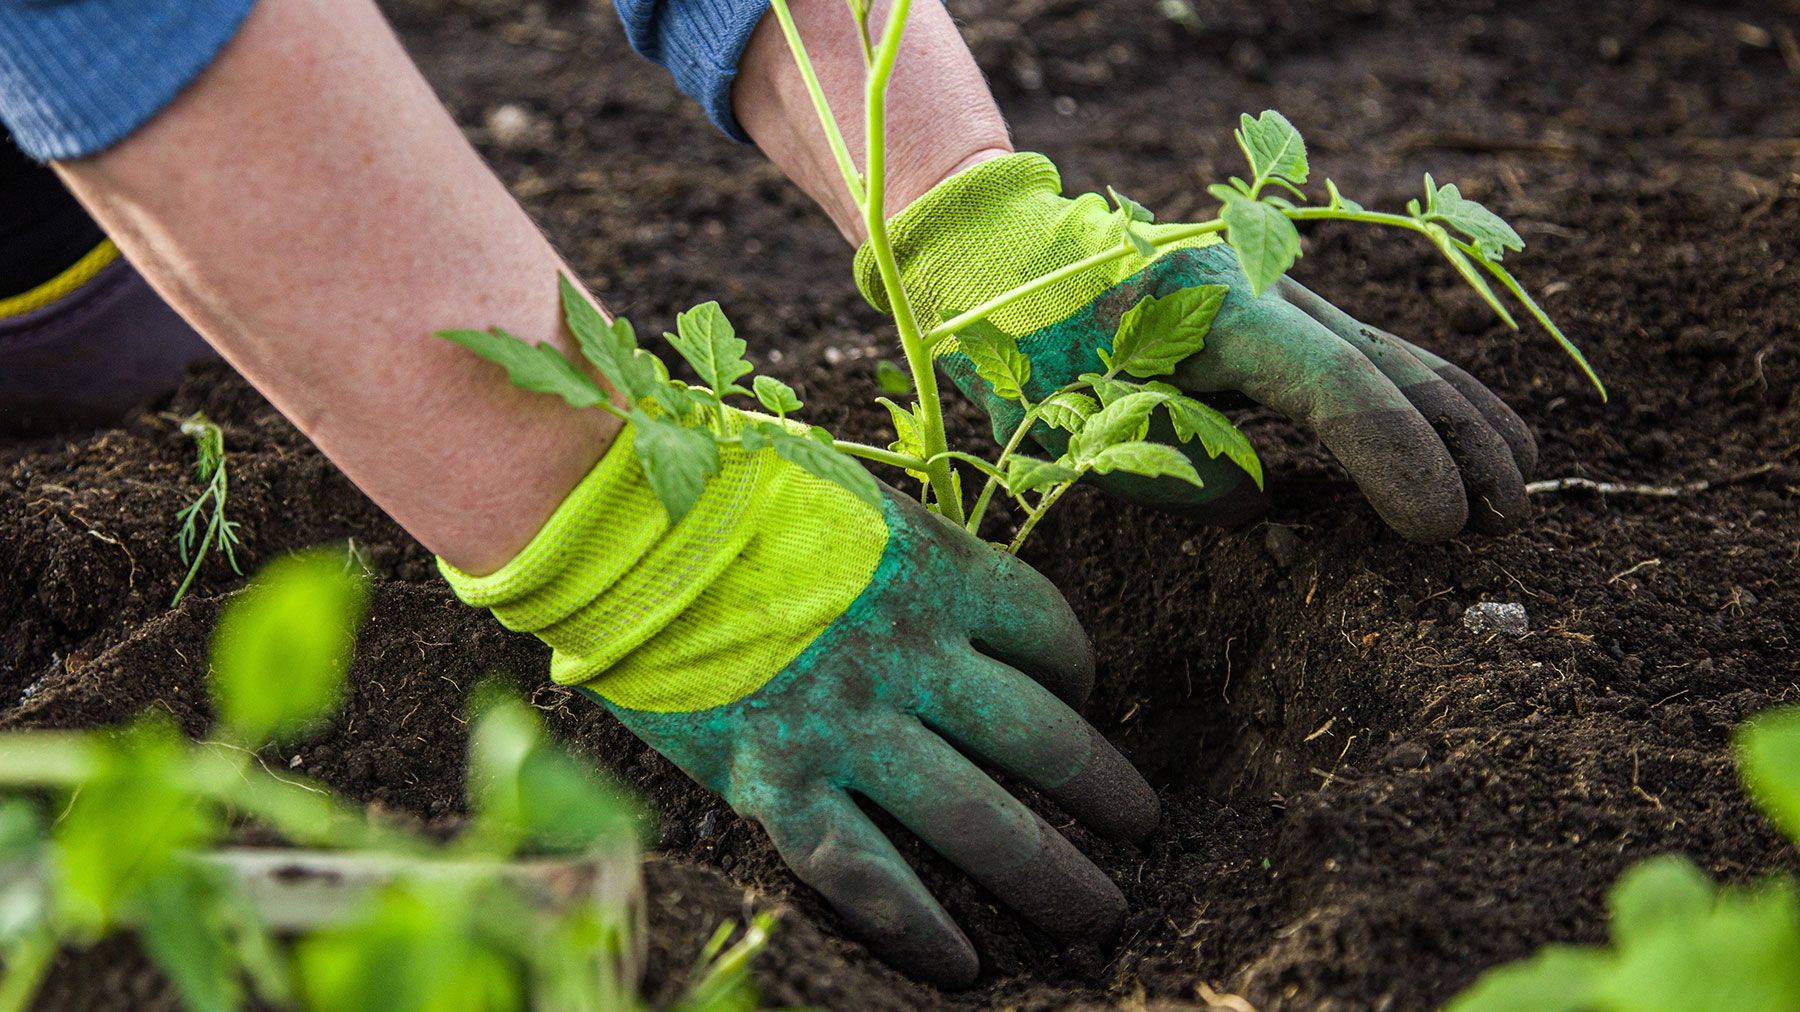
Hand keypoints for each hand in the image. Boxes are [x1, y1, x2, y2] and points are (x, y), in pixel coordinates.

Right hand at [442, 419, 1156, 987]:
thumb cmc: (727, 488)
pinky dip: (922, 927)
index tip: (1080, 697)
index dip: (1079, 672)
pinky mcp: (778, 782)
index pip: (1049, 633)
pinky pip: (869, 874)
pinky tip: (965, 967)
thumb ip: (911, 550)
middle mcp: (912, 656)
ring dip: (1052, 873)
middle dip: (1105, 791)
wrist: (613, 520)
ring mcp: (849, 727)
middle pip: (1042, 738)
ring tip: (1100, 914)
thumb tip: (951, 595)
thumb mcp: (849, 496)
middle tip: (1144, 828)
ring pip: (978, 820)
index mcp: (937, 570)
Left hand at [856, 153, 1537, 541]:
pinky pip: (1371, 354)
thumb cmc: (1026, 348)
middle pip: (1390, 365)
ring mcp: (1279, 291)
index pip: (1336, 388)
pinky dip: (1428, 398)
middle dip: (1458, 444)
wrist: (1008, 258)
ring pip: (1396, 352)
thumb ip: (1171, 471)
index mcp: (1214, 313)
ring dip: (1463, 420)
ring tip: (1519, 489)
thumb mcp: (1072, 425)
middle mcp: (1265, 289)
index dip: (1397, 458)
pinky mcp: (1280, 308)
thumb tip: (1261, 495)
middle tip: (1503, 522)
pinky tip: (1474, 437)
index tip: (1438, 528)